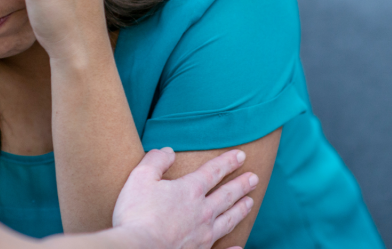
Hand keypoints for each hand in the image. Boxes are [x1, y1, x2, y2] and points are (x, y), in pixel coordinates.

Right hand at [113, 148, 257, 248]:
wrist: (138, 248)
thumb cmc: (137, 213)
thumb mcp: (141, 177)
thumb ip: (156, 161)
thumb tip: (168, 151)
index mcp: (190, 191)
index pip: (213, 172)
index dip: (227, 162)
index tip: (241, 155)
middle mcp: (202, 212)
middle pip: (226, 195)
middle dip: (241, 185)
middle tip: (254, 178)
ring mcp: (203, 235)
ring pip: (228, 220)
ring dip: (240, 209)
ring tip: (250, 202)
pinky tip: (240, 247)